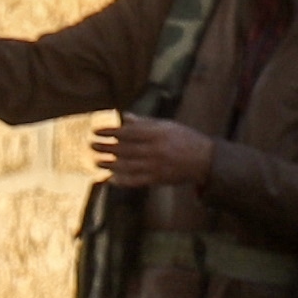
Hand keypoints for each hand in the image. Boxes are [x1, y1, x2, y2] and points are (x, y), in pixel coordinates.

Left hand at [91, 113, 217, 190]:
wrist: (205, 160)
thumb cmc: (185, 139)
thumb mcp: (168, 126)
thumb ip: (145, 123)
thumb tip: (125, 117)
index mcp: (157, 134)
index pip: (126, 132)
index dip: (109, 132)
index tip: (96, 131)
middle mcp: (154, 150)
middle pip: (123, 149)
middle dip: (105, 147)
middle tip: (91, 145)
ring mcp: (155, 166)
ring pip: (126, 165)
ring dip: (109, 164)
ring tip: (96, 161)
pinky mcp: (157, 179)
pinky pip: (135, 181)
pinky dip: (121, 180)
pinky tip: (111, 178)